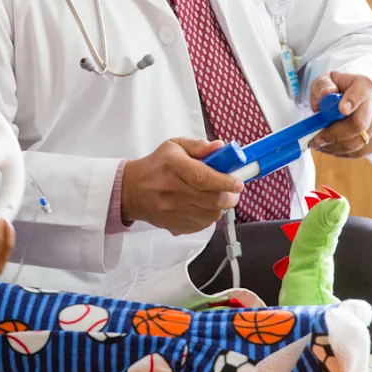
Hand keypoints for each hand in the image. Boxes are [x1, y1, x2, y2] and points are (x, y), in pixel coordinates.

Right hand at [121, 138, 244, 234]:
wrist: (132, 190)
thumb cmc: (156, 166)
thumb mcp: (175, 146)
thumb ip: (199, 146)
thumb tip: (221, 147)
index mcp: (173, 165)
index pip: (204, 177)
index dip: (226, 181)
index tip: (239, 182)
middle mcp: (172, 189)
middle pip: (212, 200)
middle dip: (230, 196)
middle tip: (233, 190)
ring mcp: (172, 210)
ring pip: (210, 215)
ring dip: (220, 207)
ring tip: (216, 196)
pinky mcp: (174, 225)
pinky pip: (202, 225)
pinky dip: (209, 217)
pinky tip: (203, 206)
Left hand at [308, 72, 371, 158]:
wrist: (357, 97)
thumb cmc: (339, 89)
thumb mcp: (326, 81)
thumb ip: (322, 86)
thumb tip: (325, 94)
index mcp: (363, 85)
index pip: (361, 92)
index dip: (352, 101)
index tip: (341, 109)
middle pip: (359, 125)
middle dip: (334, 135)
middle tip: (315, 139)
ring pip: (358, 143)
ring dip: (334, 147)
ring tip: (319, 143)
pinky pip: (359, 152)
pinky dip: (341, 152)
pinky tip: (330, 146)